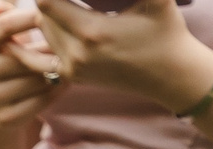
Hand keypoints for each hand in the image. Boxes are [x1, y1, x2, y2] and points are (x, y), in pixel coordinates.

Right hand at [0, 4, 64, 126]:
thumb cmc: (5, 53)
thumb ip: (0, 11)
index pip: (3, 25)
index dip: (30, 18)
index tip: (49, 15)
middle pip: (27, 55)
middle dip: (51, 49)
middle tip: (68, 44)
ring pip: (39, 78)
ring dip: (58, 70)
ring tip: (65, 62)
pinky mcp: (5, 118)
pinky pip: (43, 98)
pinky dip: (57, 89)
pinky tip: (59, 81)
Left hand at [33, 0, 212, 110]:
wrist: (170, 75)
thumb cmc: (166, 33)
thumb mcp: (156, 1)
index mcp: (92, 32)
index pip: (48, 2)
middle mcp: (75, 54)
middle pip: (43, 17)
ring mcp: (70, 68)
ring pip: (44, 34)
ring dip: (49, 15)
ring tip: (62, 2)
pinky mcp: (71, 77)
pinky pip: (42, 57)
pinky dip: (43, 38)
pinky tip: (46, 25)